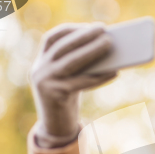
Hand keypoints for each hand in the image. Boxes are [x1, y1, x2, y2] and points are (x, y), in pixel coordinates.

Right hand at [29, 23, 117, 146]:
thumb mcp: (69, 79)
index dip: (70, 30)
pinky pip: (82, 82)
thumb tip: (106, 49)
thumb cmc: (68, 99)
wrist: (56, 127)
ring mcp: (45, 83)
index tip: (89, 26)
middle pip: (63, 47)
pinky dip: (100, 76)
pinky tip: (114, 72)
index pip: (51, 39)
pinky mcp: (55, 95)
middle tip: (104, 30)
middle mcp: (39, 70)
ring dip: (92, 50)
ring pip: (72, 62)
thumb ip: (80, 65)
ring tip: (110, 43)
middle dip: (84, 36)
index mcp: (40, 63)